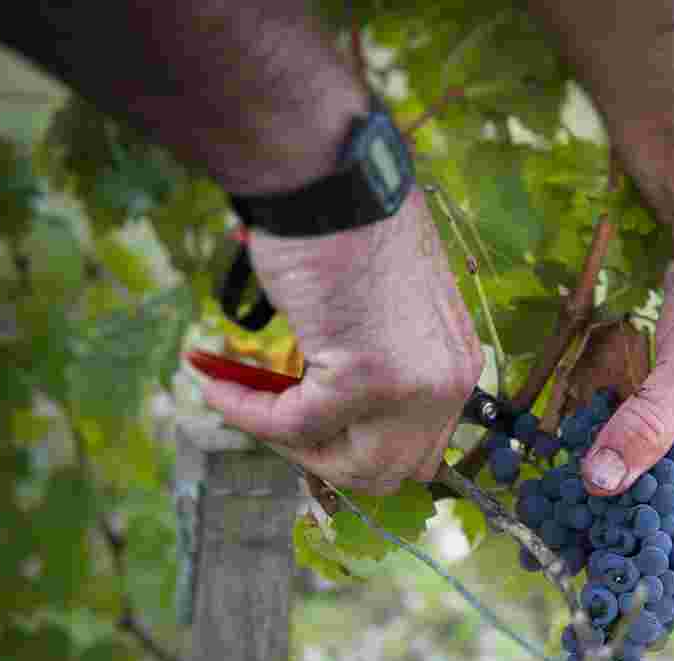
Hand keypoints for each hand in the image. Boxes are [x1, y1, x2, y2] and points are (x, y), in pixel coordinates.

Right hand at [197, 188, 483, 493]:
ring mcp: (415, 386)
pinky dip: (247, 411)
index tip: (301, 424)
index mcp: (458, 362)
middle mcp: (451, 381)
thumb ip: (375, 359)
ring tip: (242, 399)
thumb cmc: (351, 224)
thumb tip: (328, 410)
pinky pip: (295, 425)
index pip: (418, 447)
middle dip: (320, 455)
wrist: (332, 177)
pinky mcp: (368, 381)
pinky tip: (215, 381)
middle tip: (269, 418)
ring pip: (349, 466)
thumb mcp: (382, 309)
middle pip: (387, 470)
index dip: (353, 445)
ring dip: (287, 443)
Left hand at [580, 242, 673, 635]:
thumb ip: (646, 428)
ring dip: (630, 530)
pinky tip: (587, 509)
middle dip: (648, 567)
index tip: (627, 619)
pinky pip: (653, 471)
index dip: (669, 581)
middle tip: (600, 612)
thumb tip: (599, 484)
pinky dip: (623, 487)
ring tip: (587, 571)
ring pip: (668, 505)